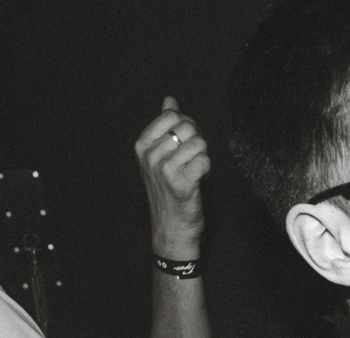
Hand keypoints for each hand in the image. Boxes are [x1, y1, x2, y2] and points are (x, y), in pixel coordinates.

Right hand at [134, 95, 209, 259]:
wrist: (171, 226)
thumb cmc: (168, 189)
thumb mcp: (159, 154)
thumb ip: (165, 125)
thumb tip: (169, 99)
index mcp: (142, 144)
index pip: (172, 115)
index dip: (185, 126)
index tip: (183, 143)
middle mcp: (150, 155)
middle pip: (187, 127)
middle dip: (196, 140)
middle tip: (191, 159)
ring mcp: (164, 170)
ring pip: (199, 143)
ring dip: (202, 156)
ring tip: (193, 171)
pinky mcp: (182, 184)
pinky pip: (205, 161)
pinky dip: (207, 169)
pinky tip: (199, 179)